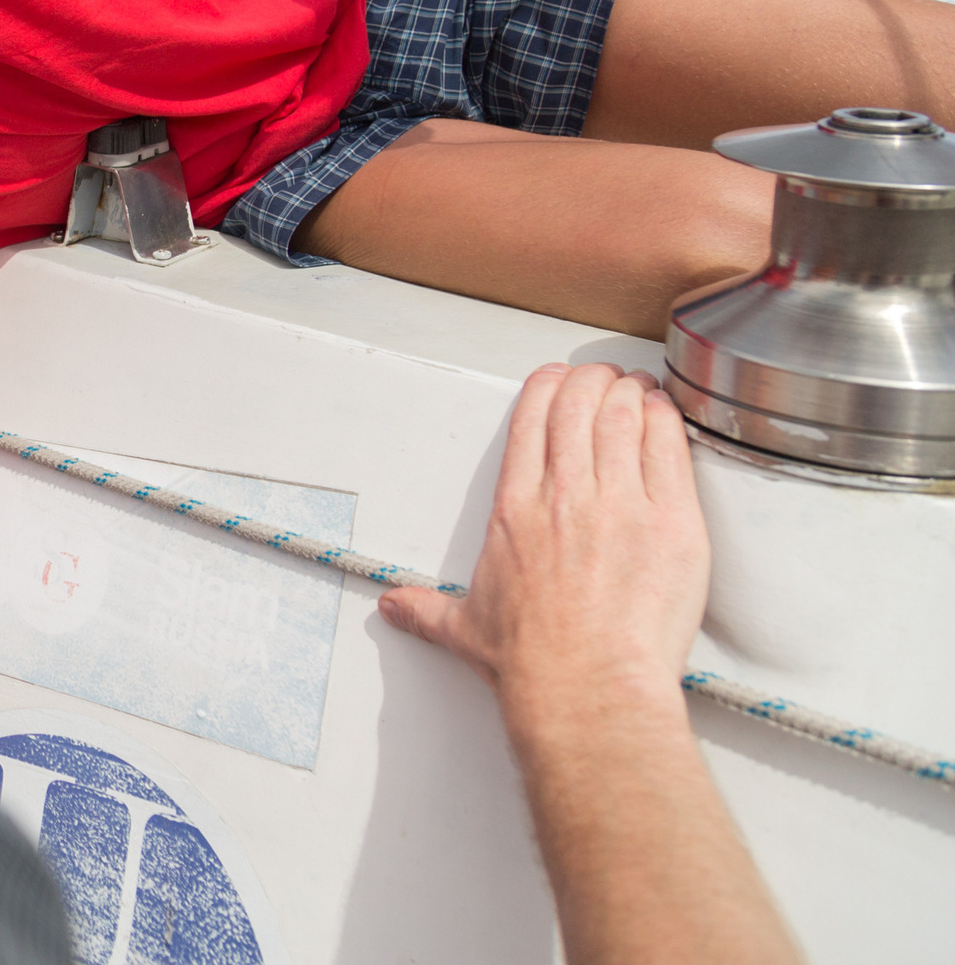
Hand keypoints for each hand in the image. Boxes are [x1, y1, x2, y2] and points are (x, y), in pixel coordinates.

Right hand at [382, 362, 707, 717]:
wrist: (587, 689)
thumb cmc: (533, 663)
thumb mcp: (466, 628)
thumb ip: (428, 610)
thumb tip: (395, 609)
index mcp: (516, 509)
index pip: (531, 420)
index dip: (547, 387)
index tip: (558, 378)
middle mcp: (565, 495)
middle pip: (578, 405)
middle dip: (592, 379)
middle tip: (605, 377)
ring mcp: (621, 504)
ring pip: (623, 416)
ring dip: (630, 392)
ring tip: (638, 387)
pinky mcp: (672, 524)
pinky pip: (668, 449)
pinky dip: (665, 420)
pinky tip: (666, 411)